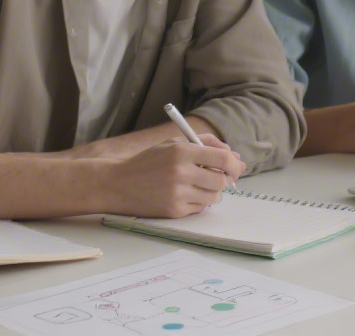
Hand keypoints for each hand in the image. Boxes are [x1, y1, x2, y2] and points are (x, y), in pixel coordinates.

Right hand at [96, 134, 244, 217]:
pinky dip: (197, 203)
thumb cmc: (149, 161)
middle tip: (214, 178)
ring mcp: (177, 193)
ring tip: (195, 186)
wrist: (117, 184)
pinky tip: (183, 195)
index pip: (223, 159)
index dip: (235, 165)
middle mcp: (180, 172)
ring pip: (213, 197)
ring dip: (210, 192)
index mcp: (182, 151)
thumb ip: (205, 143)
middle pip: (221, 181)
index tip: (236, 168)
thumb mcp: (173, 143)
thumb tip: (234, 156)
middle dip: (222, 180)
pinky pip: (199, 209)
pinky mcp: (173, 211)